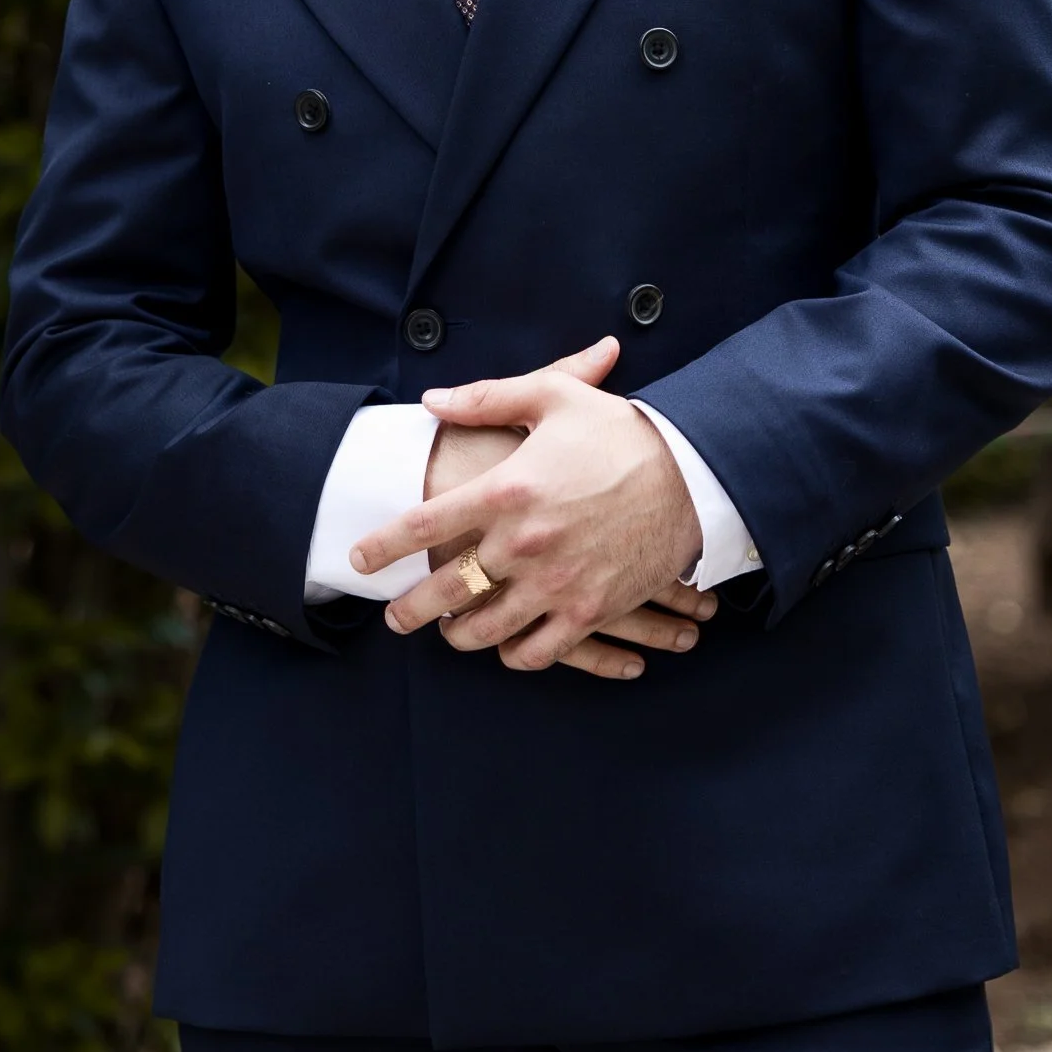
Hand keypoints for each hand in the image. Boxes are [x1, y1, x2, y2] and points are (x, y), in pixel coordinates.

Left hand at [351, 338, 710, 678]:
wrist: (692, 472)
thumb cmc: (619, 430)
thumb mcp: (553, 396)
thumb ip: (487, 398)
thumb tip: (432, 400)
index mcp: (505, 488)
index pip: (422, 525)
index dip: (383, 546)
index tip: (359, 560)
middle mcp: (522, 542)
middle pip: (446, 589)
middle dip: (410, 609)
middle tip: (395, 618)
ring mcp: (555, 582)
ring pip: (486, 628)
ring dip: (459, 636)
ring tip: (450, 633)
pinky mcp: (590, 610)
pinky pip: (538, 651)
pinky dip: (515, 655)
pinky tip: (506, 648)